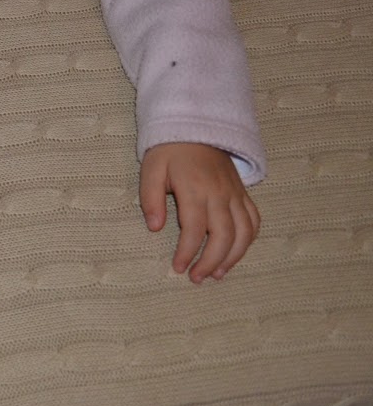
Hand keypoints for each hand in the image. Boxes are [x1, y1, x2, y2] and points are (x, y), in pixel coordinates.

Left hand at [140, 141, 260, 282]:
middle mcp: (219, 194)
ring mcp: (235, 194)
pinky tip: (236, 252)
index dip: (187, 253)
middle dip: (211, 262)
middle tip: (198, 278)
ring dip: (234, 257)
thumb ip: (151, 199)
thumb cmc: (169, 150)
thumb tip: (154, 228)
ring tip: (218, 274)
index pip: (195, 230)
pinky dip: (249, 240)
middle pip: (223, 237)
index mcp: (194, 189)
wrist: (196, 126)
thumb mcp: (150, 169)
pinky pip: (254, 220)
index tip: (178, 268)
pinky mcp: (243, 193)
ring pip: (244, 232)